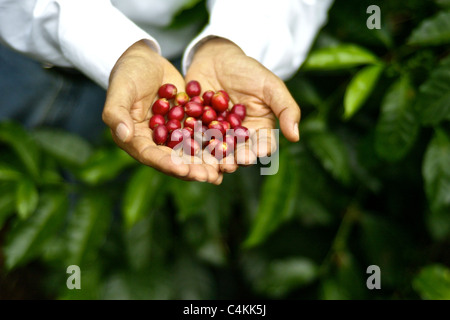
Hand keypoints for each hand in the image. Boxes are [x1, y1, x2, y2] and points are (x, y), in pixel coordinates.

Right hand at [102, 40, 222, 183]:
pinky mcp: (184, 125)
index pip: (151, 156)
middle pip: (173, 159)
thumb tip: (123, 136)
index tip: (184, 170)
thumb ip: (117, 113)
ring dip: (205, 162)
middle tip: (210, 176)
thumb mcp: (121, 89)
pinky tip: (229, 149)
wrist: (144, 59)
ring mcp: (170, 134)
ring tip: (223, 170)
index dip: (167, 164)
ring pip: (189, 152)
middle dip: (192, 169)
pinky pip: (199, 136)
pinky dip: (212, 143)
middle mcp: (152, 142)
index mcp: (133, 139)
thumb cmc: (127, 72)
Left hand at [185, 38, 299, 172]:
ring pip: (214, 150)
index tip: (252, 155)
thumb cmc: (249, 70)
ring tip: (207, 163)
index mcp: (258, 131)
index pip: (261, 145)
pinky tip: (185, 149)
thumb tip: (296, 137)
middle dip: (232, 160)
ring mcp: (215, 135)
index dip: (257, 152)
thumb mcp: (270, 86)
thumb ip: (286, 109)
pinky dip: (190, 145)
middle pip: (236, 152)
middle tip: (227, 165)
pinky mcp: (196, 130)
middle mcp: (237, 137)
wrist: (217, 58)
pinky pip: (193, 139)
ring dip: (210, 158)